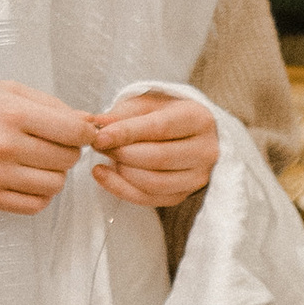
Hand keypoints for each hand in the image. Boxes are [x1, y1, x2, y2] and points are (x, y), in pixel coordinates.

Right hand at [0, 80, 95, 214]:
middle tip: (55, 144)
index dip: (86, 133)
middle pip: (67, 159)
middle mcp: (4, 146)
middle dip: (69, 151)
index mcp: (12, 114)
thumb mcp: (8, 91)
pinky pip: (35, 205)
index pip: (72, 132)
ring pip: (55, 185)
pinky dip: (40, 194)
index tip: (82, 133)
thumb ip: (52, 105)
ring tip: (39, 161)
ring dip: (55, 174)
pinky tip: (29, 178)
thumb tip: (90, 122)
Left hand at [91, 91, 220, 209]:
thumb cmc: (166, 116)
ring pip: (154, 182)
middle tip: (99, 146)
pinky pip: (149, 199)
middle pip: (159, 157)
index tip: (100, 136)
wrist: (187, 136)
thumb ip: (124, 113)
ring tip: (104, 158)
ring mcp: (197, 177)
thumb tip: (98, 123)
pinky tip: (104, 176)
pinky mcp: (183, 194)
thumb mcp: (148, 104)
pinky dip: (121, 189)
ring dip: (122, 172)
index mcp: (198, 119)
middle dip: (122, 153)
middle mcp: (205, 150)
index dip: (127, 133)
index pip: (161, 128)